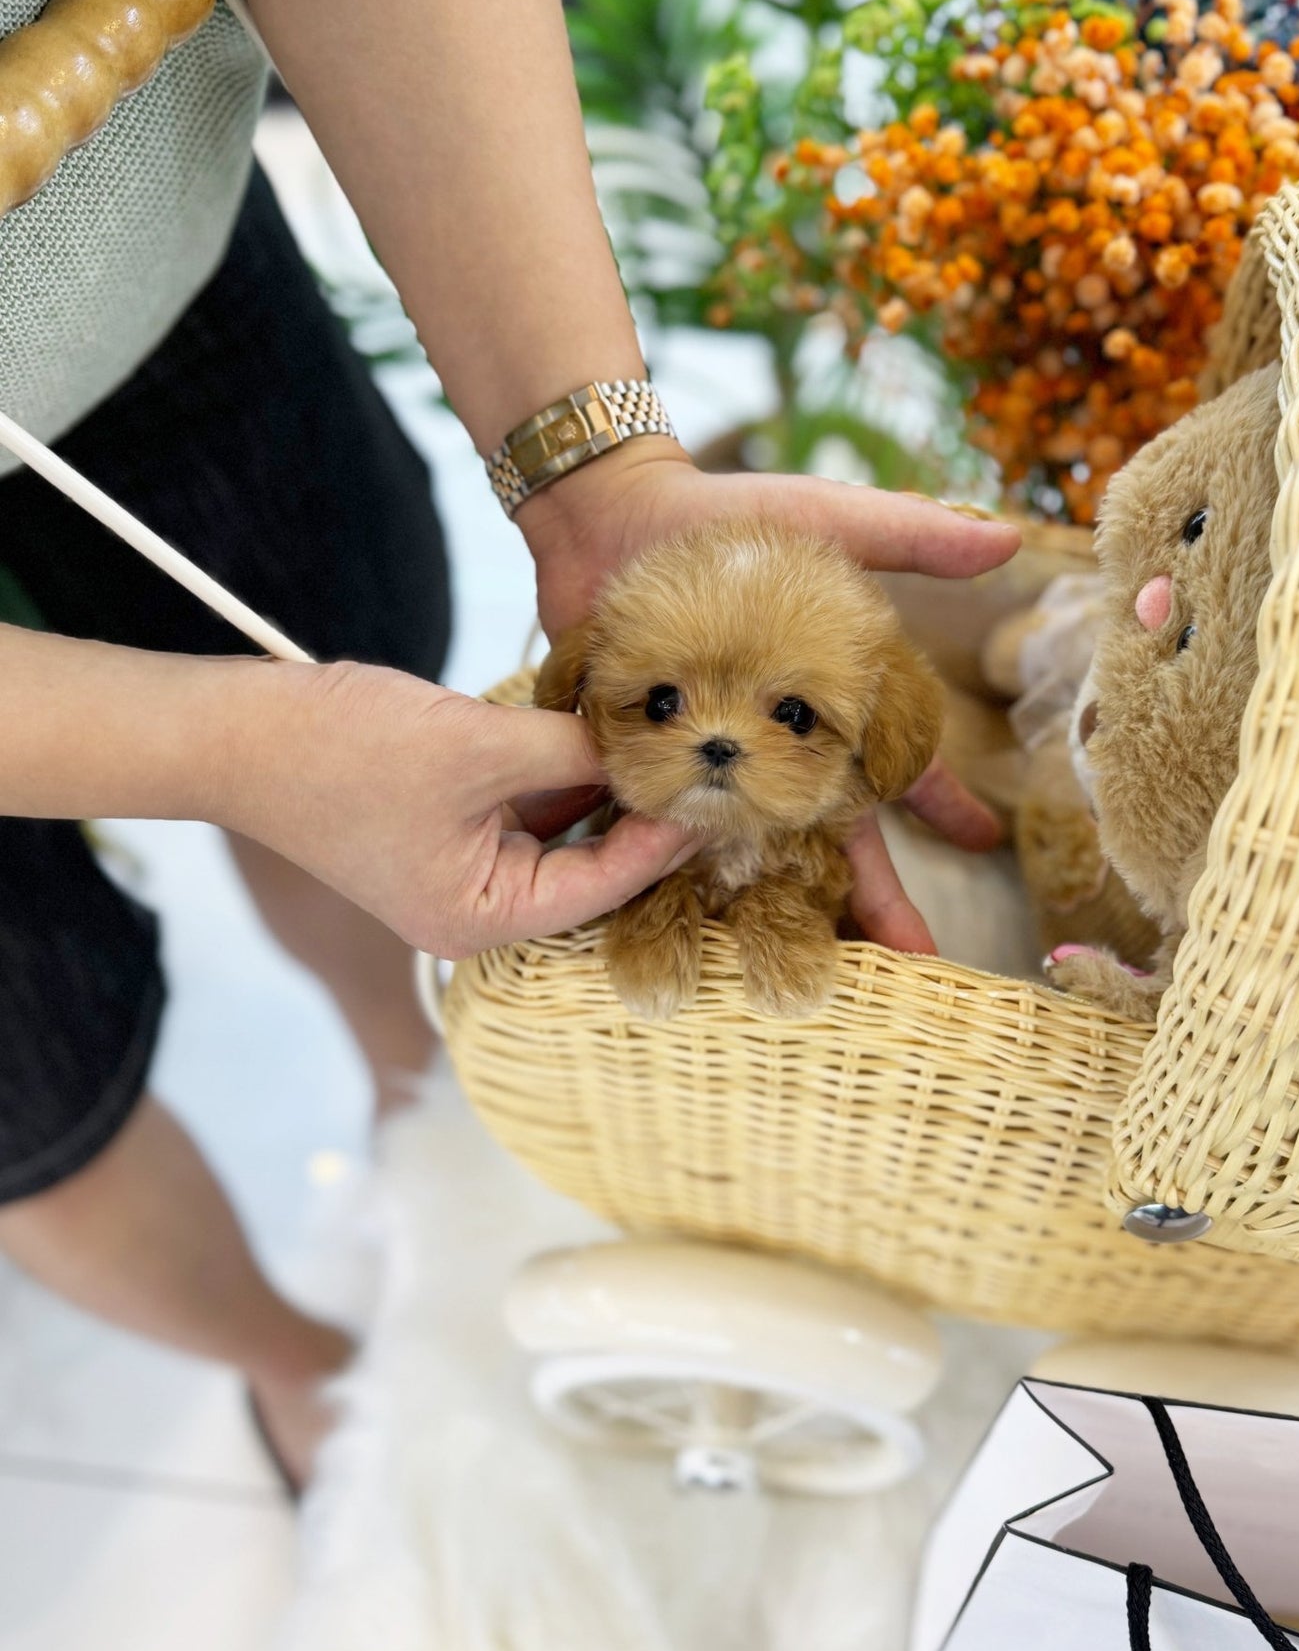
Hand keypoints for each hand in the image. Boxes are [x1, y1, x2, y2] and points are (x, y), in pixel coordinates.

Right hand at [213, 659, 696, 957]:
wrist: (237, 731)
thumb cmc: (342, 751)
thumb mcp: (477, 745)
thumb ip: (569, 750)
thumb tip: (641, 739)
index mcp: (479, 919)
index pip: (600, 887)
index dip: (660, 838)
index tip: (710, 791)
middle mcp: (474, 910)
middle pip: (586, 871)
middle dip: (637, 817)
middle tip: (700, 768)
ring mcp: (457, 872)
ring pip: (558, 835)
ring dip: (600, 790)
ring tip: (659, 742)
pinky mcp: (444, 831)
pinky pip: (523, 810)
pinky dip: (558, 775)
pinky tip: (598, 731)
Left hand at [517, 443, 1018, 953]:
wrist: (611, 518)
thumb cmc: (725, 518)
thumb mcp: (825, 522)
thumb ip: (906, 535)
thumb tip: (1005, 536)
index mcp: (824, 699)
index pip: (895, 766)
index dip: (940, 805)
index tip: (983, 845)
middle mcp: (772, 742)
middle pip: (829, 833)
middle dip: (870, 895)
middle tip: (906, 958)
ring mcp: (711, 759)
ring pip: (755, 851)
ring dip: (777, 909)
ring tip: (804, 970)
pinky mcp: (648, 764)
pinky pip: (669, 831)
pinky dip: (680, 877)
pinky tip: (690, 937)